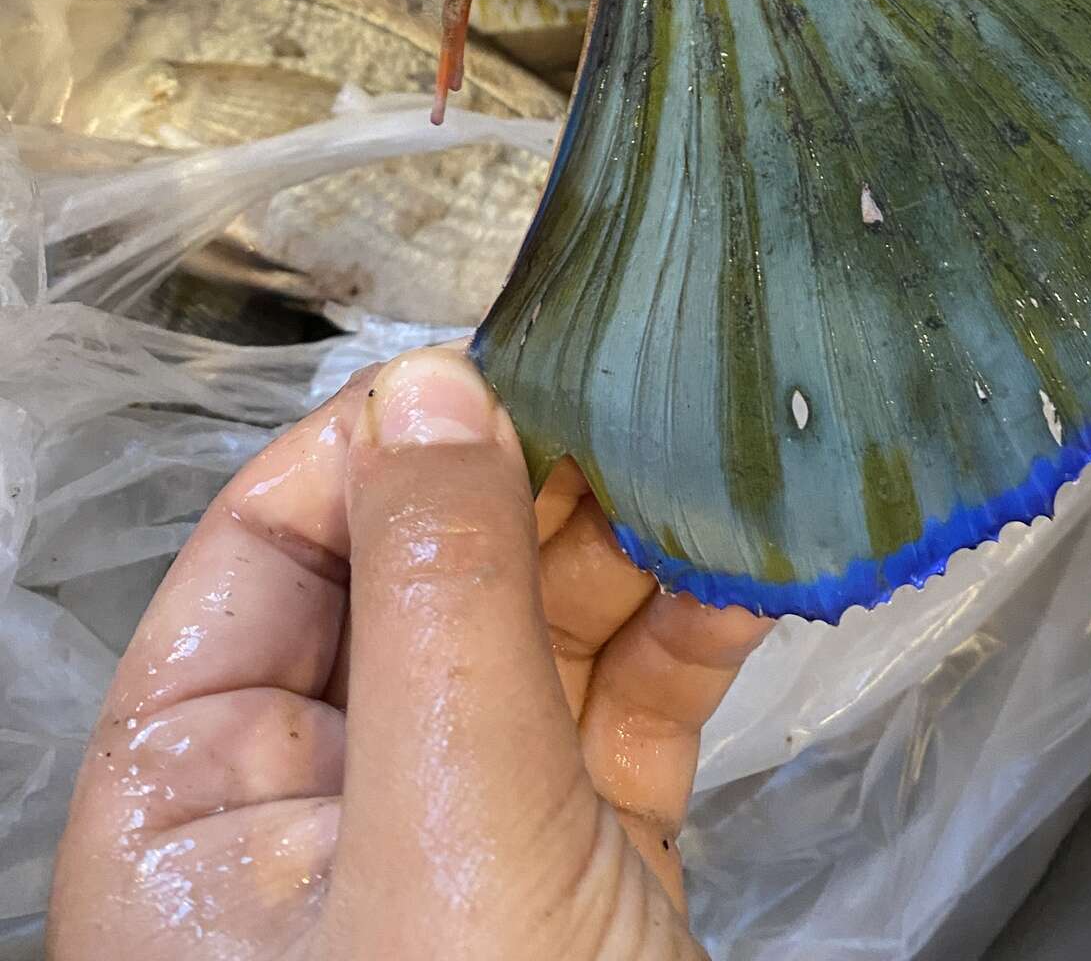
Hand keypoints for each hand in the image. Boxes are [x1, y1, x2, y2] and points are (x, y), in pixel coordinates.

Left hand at [47, 347, 769, 960]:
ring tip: (716, 463)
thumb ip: (434, 594)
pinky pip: (621, 708)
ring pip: (531, 629)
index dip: (381, 444)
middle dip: (533, 484)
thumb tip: (433, 387)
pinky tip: (752, 571)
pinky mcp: (574, 862)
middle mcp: (316, 803)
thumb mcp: (442, 829)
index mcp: (198, 799)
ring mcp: (453, 830)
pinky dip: (688, 634)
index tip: (503, 368)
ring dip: (629, 545)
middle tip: (642, 396)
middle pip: (413, 572)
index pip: (267, 550)